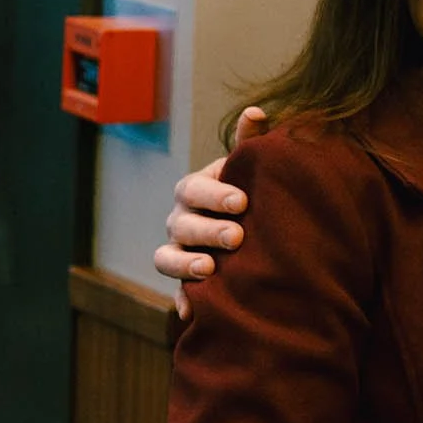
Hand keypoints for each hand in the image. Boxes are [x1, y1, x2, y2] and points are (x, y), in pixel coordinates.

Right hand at [155, 106, 266, 317]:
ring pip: (167, 257)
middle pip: (181, 224)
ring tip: (210, 269)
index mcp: (195, 190)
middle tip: (237, 237)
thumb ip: (251, 142)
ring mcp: (177, 250)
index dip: (214, 194)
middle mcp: (179, 219)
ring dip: (186, 264)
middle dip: (207, 230)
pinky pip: (175, 293)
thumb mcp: (250, 169)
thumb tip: (256, 111)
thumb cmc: (248, 192)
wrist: (248, 230)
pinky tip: (193, 312)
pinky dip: (182, 301)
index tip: (242, 201)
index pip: (193, 188)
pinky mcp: (183, 282)